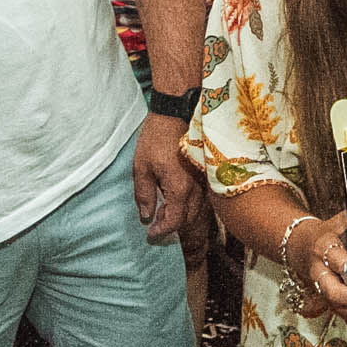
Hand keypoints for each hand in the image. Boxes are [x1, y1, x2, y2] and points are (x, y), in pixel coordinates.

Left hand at [132, 113, 205, 239]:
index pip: (175, 222)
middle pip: (188, 220)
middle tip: (156, 226)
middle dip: (173, 227)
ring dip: (182, 218)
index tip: (150, 234)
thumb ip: (144, 195)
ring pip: (197, 211)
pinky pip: (201, 199)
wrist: (176, 113)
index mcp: (179, 188)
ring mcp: (203, 181)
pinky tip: (177, 201)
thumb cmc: (157, 138)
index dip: (162, 231)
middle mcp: (196, 189)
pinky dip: (189, 206)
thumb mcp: (141, 167)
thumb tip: (146, 217)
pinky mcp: (205, 173)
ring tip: (164, 214)